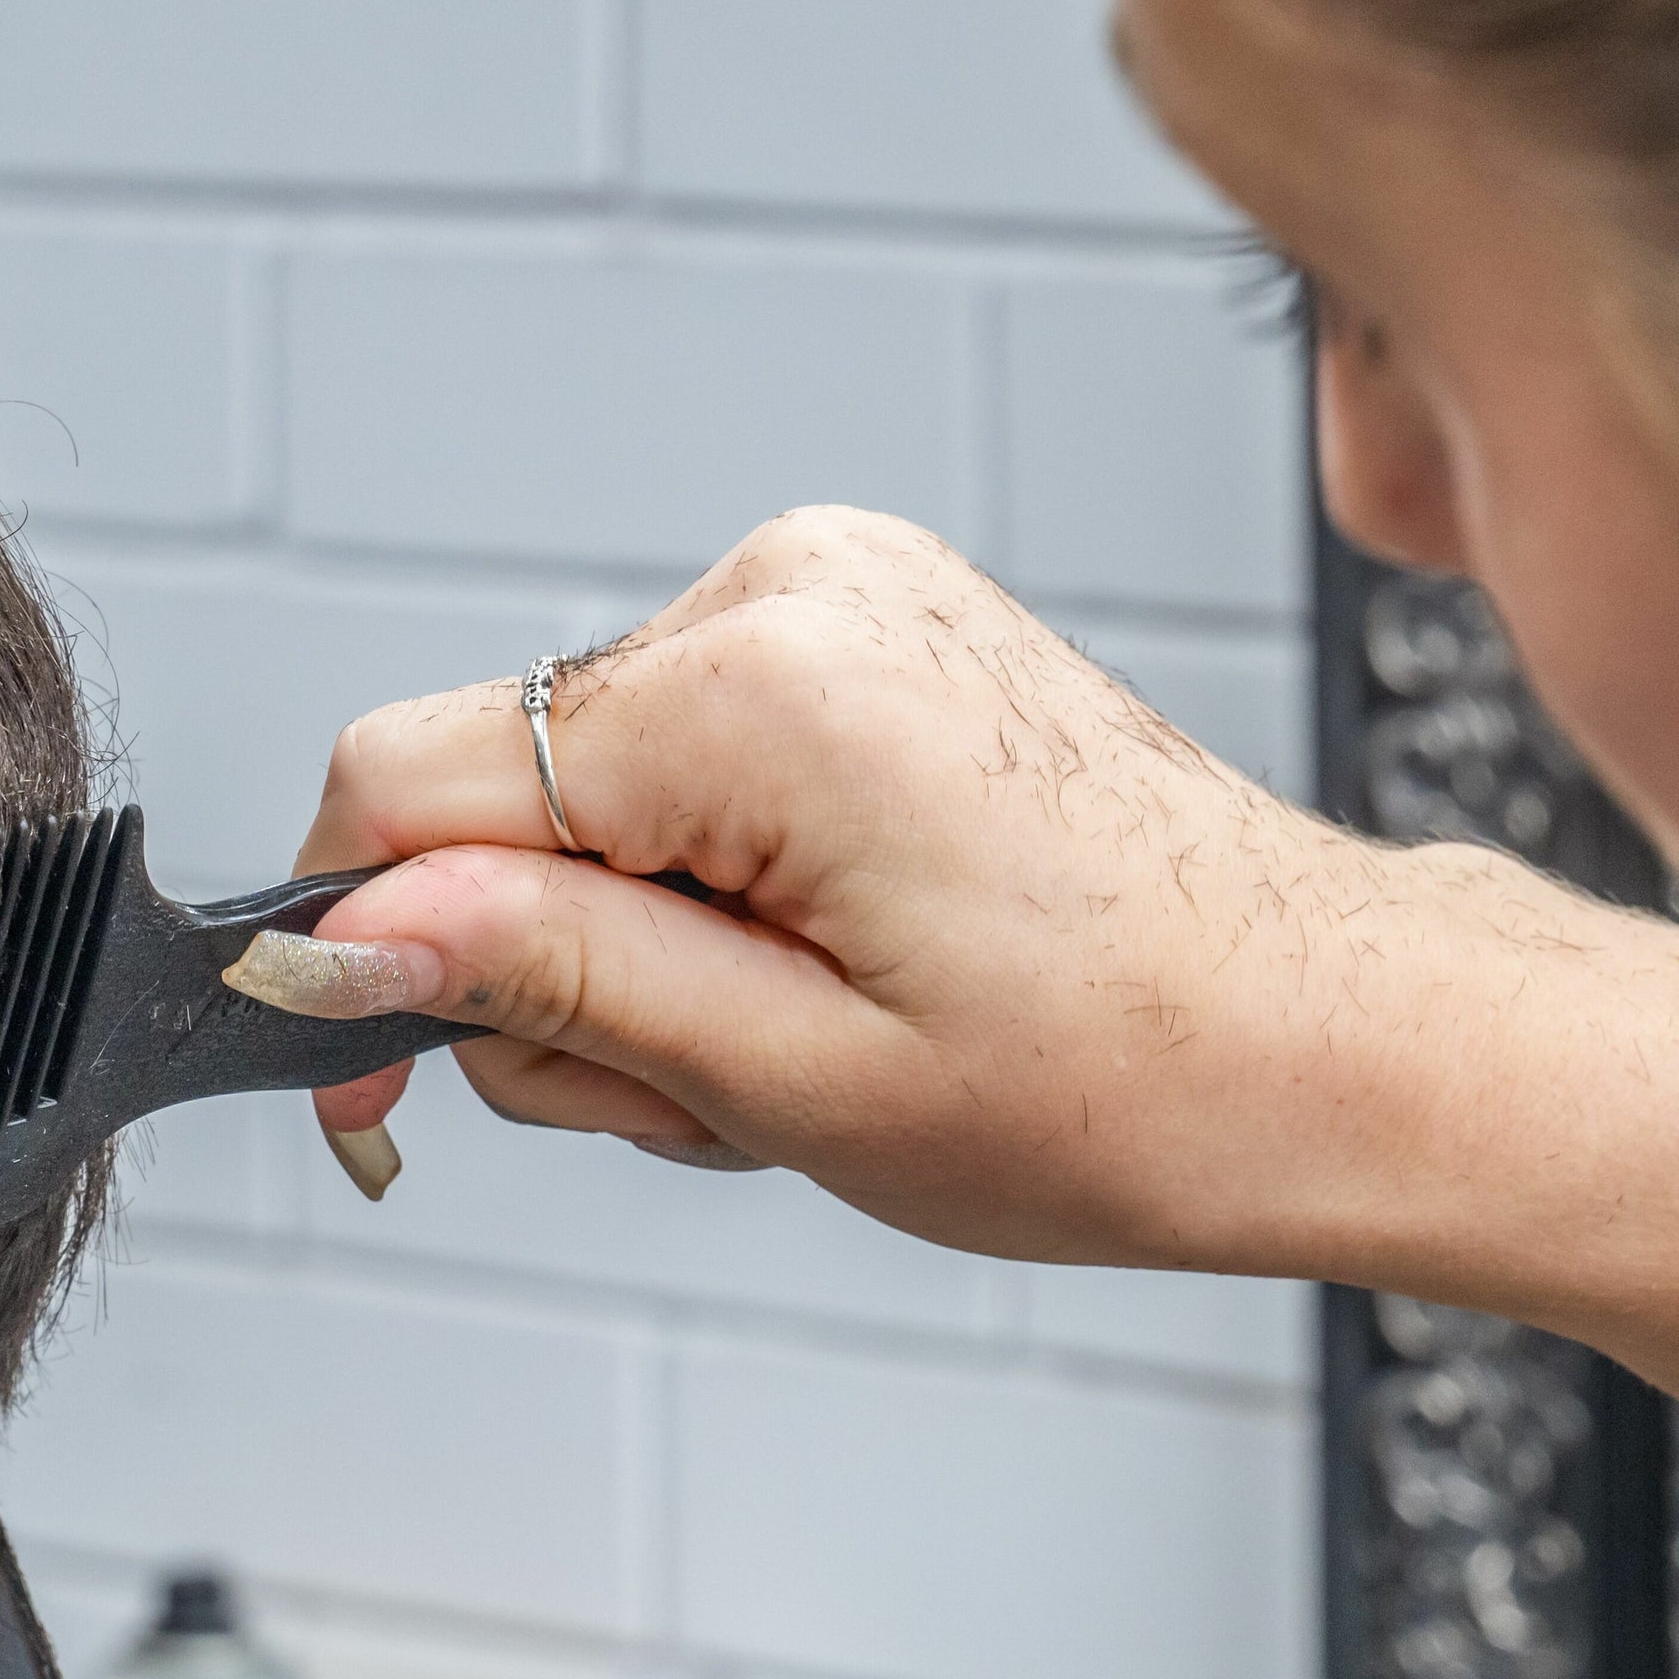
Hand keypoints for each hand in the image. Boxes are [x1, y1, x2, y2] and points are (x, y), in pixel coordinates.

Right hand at [272, 506, 1534, 1271]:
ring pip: (593, 790)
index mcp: (759, 686)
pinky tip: (852, 963)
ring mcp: (842, 590)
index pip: (404, 778)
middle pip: (500, 789)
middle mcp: (787, 588)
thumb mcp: (798, 1081)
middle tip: (737, 1083)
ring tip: (826, 1033)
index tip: (385, 1090)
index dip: (364, 947)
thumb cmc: (1134, 1083)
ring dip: (656, 944)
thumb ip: (547, 983)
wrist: (1336, 1037)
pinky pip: (696, 760)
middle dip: (563, 968)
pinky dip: (728, 885)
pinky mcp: (876, 624)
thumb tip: (343, 936)